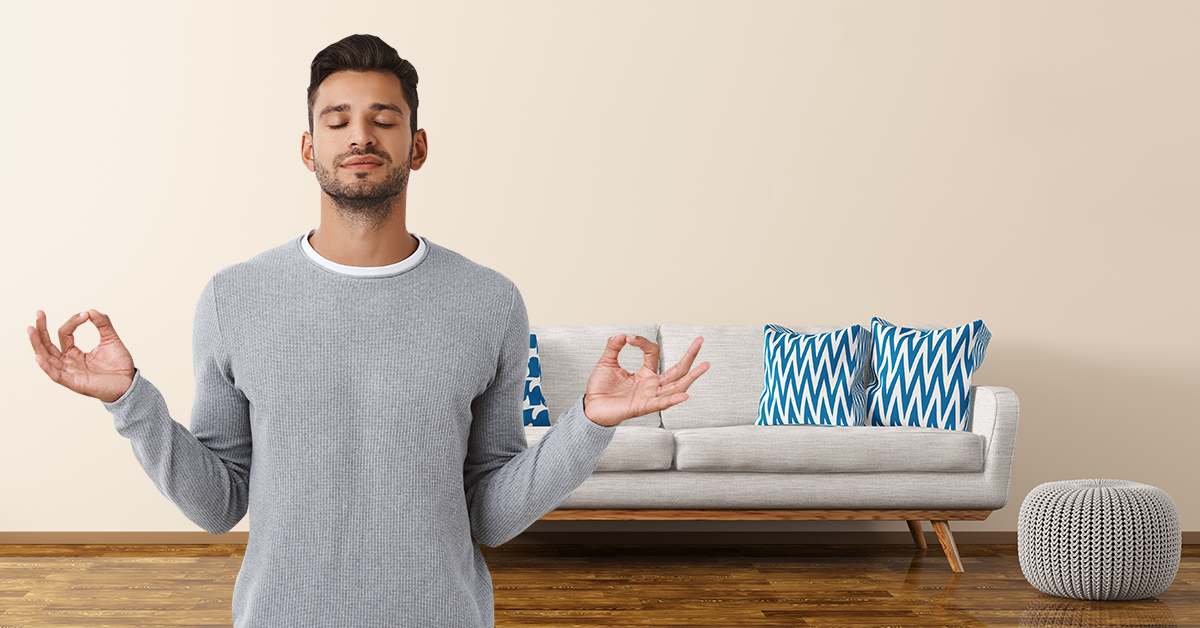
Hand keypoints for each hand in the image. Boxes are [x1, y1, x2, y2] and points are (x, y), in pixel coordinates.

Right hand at [28, 309, 136, 403]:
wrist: (129, 382)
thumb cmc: (120, 365)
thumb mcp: (111, 340)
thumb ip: (103, 324)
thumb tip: (90, 310)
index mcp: (75, 353)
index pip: (64, 334)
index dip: (72, 322)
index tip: (85, 314)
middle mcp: (69, 362)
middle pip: (48, 345)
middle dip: (41, 330)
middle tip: (38, 313)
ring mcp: (70, 373)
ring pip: (47, 358)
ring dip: (38, 344)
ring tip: (31, 329)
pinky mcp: (75, 383)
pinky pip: (56, 376)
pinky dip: (46, 367)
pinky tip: (39, 356)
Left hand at [582, 334, 708, 426]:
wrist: (591, 408)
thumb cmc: (601, 390)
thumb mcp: (606, 362)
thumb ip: (613, 347)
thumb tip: (622, 335)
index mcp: (644, 374)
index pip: (653, 353)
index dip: (642, 342)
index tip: (629, 338)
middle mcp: (651, 385)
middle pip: (676, 370)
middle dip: (690, 355)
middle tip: (700, 341)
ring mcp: (649, 396)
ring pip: (675, 386)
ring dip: (691, 377)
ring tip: (704, 366)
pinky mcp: (642, 407)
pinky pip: (661, 403)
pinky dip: (673, 400)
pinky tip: (685, 396)